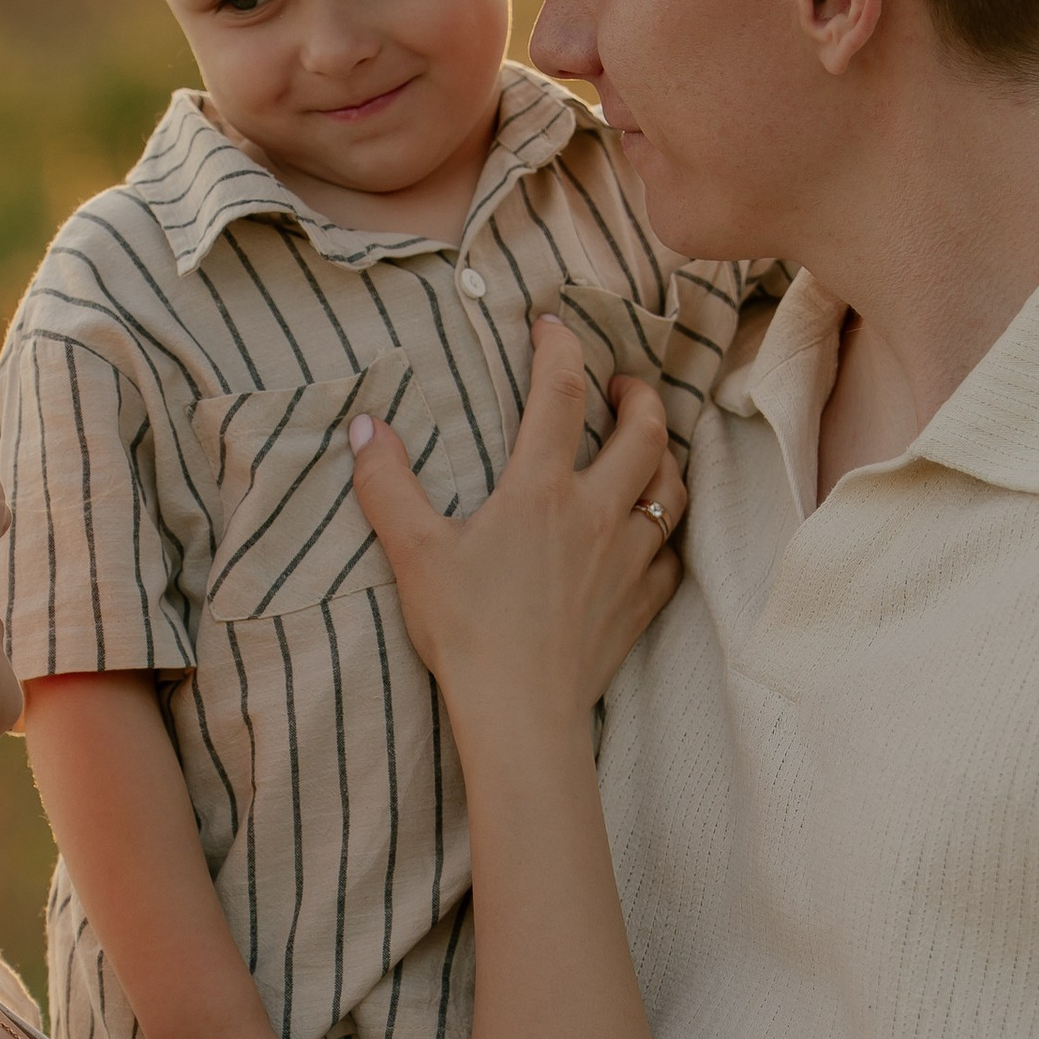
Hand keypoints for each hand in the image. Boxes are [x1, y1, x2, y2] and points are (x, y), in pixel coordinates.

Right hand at [347, 319, 684, 726]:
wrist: (521, 713)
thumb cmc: (466, 631)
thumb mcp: (412, 553)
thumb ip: (386, 484)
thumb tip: (366, 427)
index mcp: (540, 490)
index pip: (559, 392)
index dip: (559, 347)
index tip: (551, 325)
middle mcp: (597, 513)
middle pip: (644, 430)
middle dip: (639, 395)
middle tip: (622, 386)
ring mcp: (628, 559)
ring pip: (670, 488)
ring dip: (664, 456)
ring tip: (646, 447)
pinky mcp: (640, 604)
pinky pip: (672, 555)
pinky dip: (667, 533)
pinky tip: (651, 534)